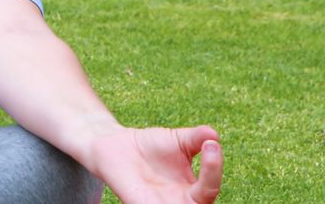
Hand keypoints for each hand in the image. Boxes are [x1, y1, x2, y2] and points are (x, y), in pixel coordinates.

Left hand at [91, 125, 222, 203]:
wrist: (116, 144)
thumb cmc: (150, 145)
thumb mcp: (179, 139)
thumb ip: (197, 138)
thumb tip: (214, 134)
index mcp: (193, 191)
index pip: (211, 187)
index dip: (214, 168)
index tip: (211, 144)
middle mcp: (179, 202)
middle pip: (202, 202)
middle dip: (209, 179)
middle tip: (208, 149)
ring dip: (182, 198)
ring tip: (177, 172)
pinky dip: (154, 202)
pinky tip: (154, 189)